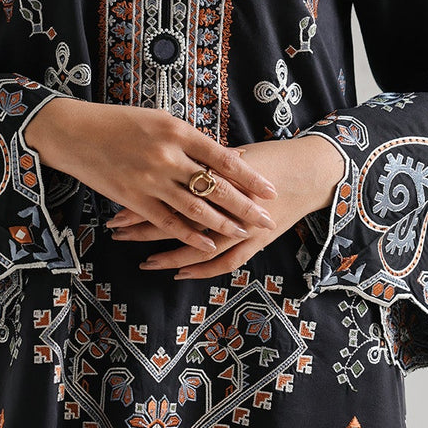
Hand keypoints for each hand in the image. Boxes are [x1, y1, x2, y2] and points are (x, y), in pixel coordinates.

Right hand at [23, 97, 279, 255]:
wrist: (75, 132)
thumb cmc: (120, 121)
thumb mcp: (159, 120)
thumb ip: (190, 140)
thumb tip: (224, 157)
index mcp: (177, 131)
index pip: (222, 158)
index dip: (249, 177)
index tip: (270, 190)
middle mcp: (167, 156)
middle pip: (215, 187)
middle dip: (245, 206)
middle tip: (268, 219)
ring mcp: (149, 180)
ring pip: (195, 208)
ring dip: (223, 223)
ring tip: (244, 232)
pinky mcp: (133, 198)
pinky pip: (168, 222)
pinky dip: (190, 235)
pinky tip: (208, 244)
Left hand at [106, 137, 345, 278]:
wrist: (312, 171)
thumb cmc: (271, 157)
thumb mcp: (234, 153)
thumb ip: (203, 163)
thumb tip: (165, 160)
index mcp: (218, 177)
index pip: (169, 192)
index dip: (141, 201)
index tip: (115, 207)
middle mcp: (228, 205)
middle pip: (177, 219)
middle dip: (144, 227)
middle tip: (116, 232)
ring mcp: (244, 227)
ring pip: (198, 247)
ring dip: (168, 256)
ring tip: (142, 260)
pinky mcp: (256, 242)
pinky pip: (225, 262)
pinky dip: (202, 270)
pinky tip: (180, 273)